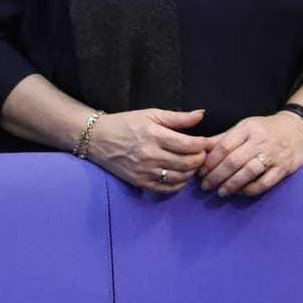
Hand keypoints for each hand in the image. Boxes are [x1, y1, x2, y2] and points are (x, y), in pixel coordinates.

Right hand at [85, 107, 207, 192]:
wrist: (97, 138)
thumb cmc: (125, 123)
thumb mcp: (150, 114)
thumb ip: (178, 117)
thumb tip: (201, 114)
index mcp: (154, 135)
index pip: (189, 145)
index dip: (202, 145)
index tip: (205, 142)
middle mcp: (150, 154)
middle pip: (188, 163)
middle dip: (200, 159)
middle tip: (201, 154)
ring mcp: (145, 171)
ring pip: (180, 177)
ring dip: (191, 171)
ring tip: (191, 163)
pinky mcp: (140, 182)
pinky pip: (167, 188)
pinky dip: (179, 183)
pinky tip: (179, 174)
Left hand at [198, 112, 302, 197]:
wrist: (298, 129)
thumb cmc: (265, 129)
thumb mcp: (244, 127)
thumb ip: (223, 138)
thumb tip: (200, 148)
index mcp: (247, 128)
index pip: (224, 146)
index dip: (210, 161)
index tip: (200, 172)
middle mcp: (260, 141)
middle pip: (233, 161)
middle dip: (216, 176)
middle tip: (205, 186)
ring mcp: (273, 155)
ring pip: (248, 172)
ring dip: (231, 185)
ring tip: (220, 192)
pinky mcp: (284, 168)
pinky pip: (264, 183)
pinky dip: (250, 190)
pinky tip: (240, 192)